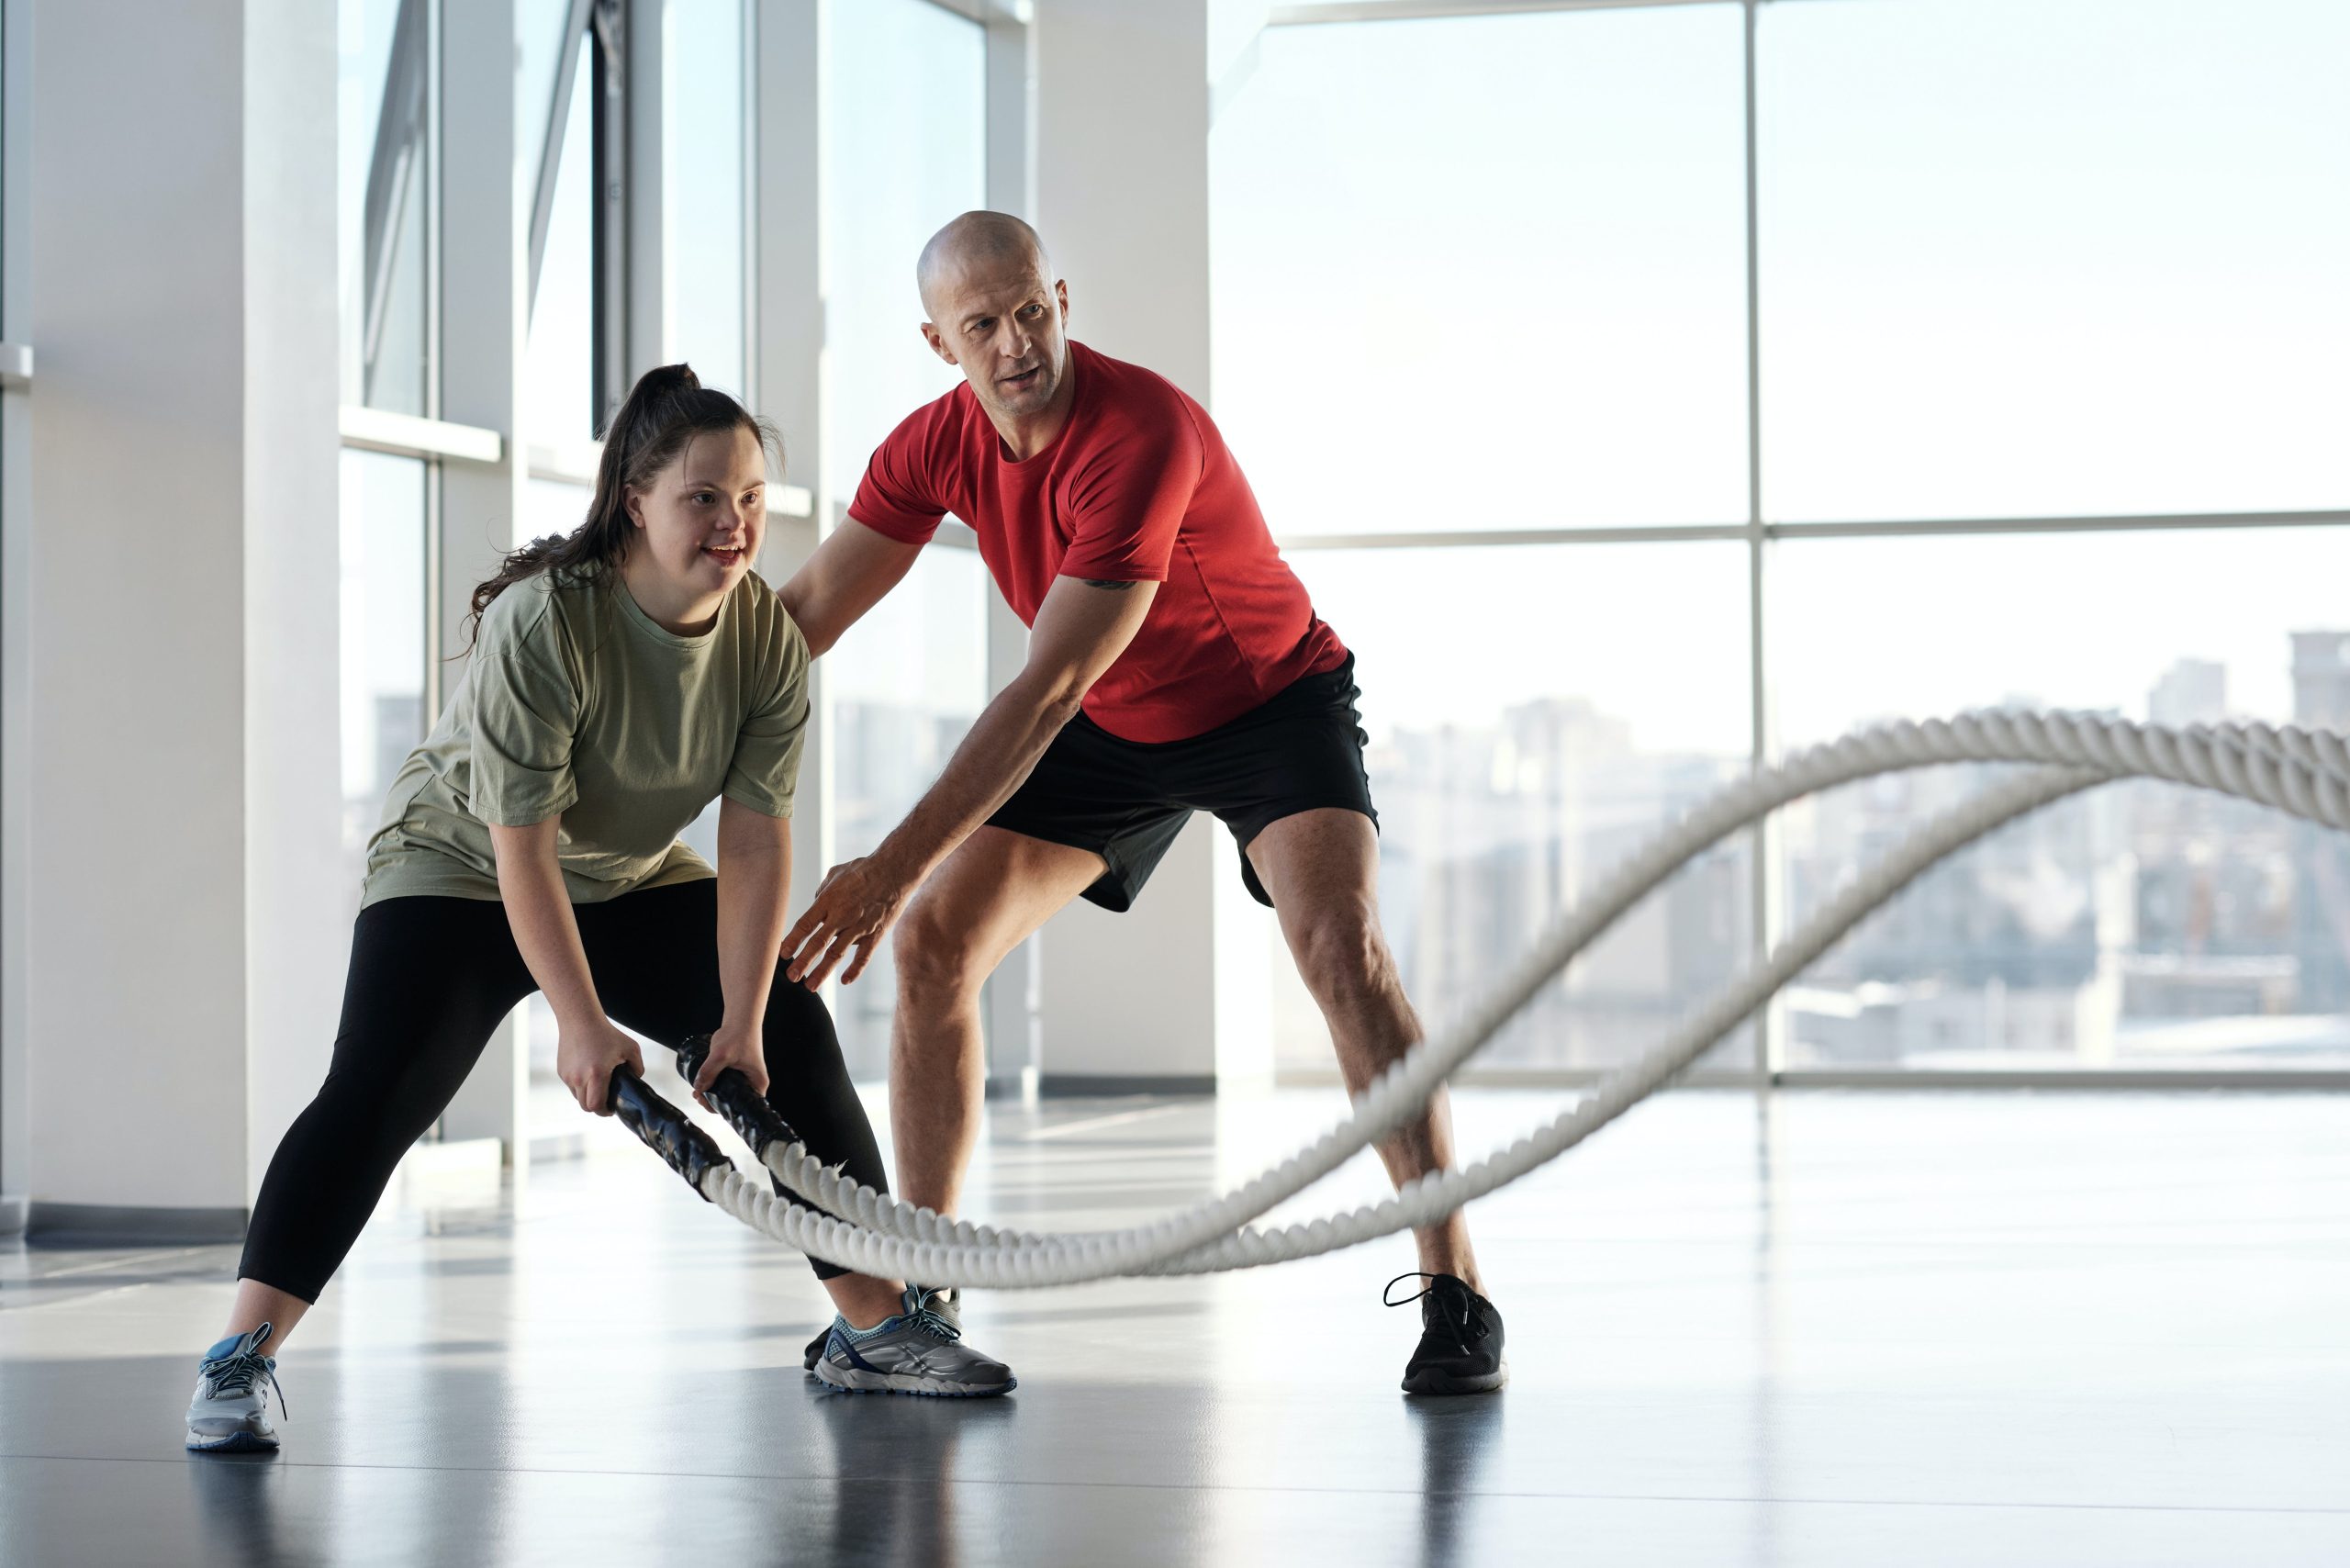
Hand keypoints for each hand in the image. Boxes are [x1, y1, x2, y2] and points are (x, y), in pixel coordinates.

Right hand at [557, 1015, 644, 1115]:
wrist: (580, 1021)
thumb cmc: (607, 1034)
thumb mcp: (631, 1048)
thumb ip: (637, 1068)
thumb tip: (635, 1080)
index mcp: (597, 1074)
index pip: (596, 1105)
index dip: (605, 1111)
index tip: (612, 1109)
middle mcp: (579, 1078)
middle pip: (586, 1106)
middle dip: (597, 1107)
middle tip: (607, 1102)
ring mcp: (568, 1076)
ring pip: (578, 1097)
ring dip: (588, 1097)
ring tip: (598, 1087)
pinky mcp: (562, 1072)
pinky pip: (572, 1086)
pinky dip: (580, 1086)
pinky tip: (589, 1075)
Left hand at [691, 1019, 769, 1107]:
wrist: (741, 1019)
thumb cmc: (739, 1035)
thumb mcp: (721, 1055)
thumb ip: (709, 1072)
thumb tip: (698, 1088)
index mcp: (757, 1084)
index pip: (742, 1107)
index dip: (722, 1109)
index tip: (707, 1102)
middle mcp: (753, 1083)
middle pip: (733, 1102)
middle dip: (713, 1101)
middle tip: (698, 1096)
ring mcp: (745, 1078)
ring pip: (727, 1093)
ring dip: (712, 1093)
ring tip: (697, 1091)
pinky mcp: (738, 1072)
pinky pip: (725, 1084)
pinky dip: (714, 1085)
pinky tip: (702, 1083)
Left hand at [782, 856, 912, 987]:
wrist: (896, 869)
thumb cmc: (864, 869)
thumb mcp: (835, 874)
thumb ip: (822, 892)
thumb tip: (814, 904)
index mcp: (828, 900)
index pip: (805, 924)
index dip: (792, 941)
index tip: (782, 954)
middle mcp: (842, 915)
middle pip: (818, 943)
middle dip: (803, 962)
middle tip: (791, 976)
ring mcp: (859, 926)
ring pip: (837, 953)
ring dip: (823, 971)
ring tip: (811, 986)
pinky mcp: (875, 933)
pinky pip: (864, 956)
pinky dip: (855, 970)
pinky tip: (845, 981)